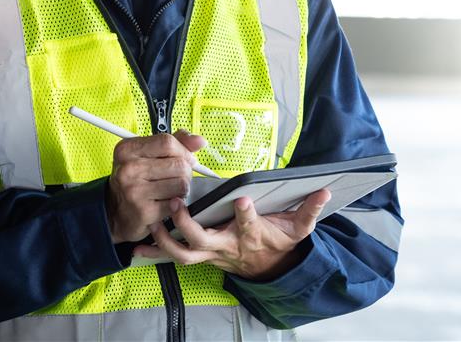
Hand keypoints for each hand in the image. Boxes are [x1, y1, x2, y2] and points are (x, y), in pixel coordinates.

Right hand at [106, 130, 206, 243]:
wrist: (117, 212)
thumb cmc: (136, 180)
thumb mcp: (148, 155)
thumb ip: (175, 143)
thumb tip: (199, 141)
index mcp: (128, 149)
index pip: (167, 142)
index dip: (183, 151)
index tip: (186, 158)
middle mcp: (128, 169)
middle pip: (179, 164)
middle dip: (186, 172)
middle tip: (177, 178)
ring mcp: (134, 191)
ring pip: (182, 184)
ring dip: (182, 189)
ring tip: (171, 191)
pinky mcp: (144, 211)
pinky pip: (177, 203)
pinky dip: (176, 204)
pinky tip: (165, 203)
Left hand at [133, 189, 331, 280]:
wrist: (269, 267)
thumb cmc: (279, 243)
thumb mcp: (299, 228)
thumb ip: (310, 210)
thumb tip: (324, 192)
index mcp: (252, 235)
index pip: (250, 224)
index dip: (246, 214)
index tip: (242, 199)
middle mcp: (228, 245)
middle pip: (205, 240)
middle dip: (189, 224)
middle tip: (178, 205)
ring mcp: (212, 253)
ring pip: (185, 253)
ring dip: (166, 240)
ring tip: (152, 224)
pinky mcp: (201, 255)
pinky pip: (174, 256)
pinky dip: (154, 253)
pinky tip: (136, 248)